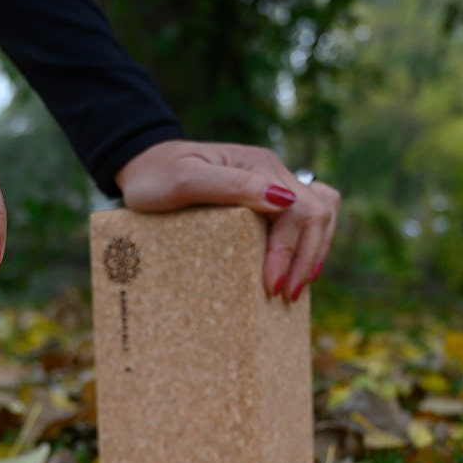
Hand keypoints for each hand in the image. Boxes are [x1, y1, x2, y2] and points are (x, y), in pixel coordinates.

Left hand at [114, 140, 339, 301]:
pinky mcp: (266, 200)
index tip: (271, 286)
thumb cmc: (157, 176)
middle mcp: (273, 173)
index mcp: (260, 165)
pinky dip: (307, 243)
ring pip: (320, 214)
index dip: (289, 252)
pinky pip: (304, 219)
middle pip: (317, 214)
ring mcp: (272, 185)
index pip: (297, 211)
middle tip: (286, 296)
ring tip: (296, 287)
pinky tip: (295, 268)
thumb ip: (231, 185)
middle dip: (306, 258)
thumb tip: (283, 199)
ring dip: (314, 251)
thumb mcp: (184, 179)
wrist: (142, 167)